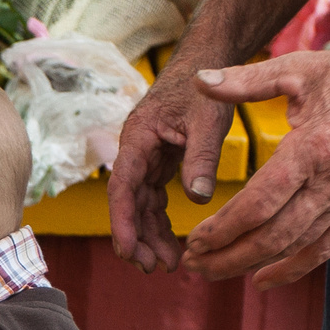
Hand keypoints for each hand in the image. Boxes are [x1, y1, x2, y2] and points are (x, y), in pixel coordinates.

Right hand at [105, 51, 236, 271]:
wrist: (207, 61)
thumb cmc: (205, 87)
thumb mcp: (208, 120)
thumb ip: (202, 157)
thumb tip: (199, 198)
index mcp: (138, 138)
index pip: (122, 186)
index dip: (123, 222)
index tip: (128, 252)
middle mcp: (137, 150)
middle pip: (128, 201)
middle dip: (137, 237)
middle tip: (153, 268)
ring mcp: (147, 156)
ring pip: (140, 203)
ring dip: (149, 234)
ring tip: (166, 264)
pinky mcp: (160, 160)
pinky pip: (154, 196)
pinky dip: (160, 219)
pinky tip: (169, 241)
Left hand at [177, 43, 329, 287]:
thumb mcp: (301, 68)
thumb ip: (246, 79)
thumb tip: (199, 81)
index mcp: (312, 148)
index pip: (260, 203)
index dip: (223, 228)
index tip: (195, 239)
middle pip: (272, 236)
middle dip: (228, 256)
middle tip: (193, 263)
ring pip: (294, 248)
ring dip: (250, 265)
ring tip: (213, 272)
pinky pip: (325, 249)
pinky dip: (293, 269)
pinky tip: (263, 279)